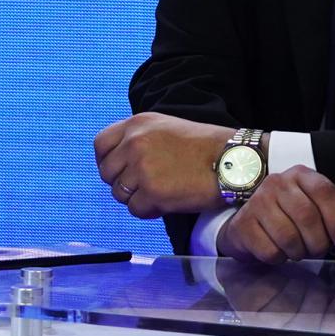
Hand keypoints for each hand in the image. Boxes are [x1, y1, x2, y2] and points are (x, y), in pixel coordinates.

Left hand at [91, 112, 229, 217]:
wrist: (233, 161)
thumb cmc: (205, 146)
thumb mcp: (166, 127)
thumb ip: (139, 138)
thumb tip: (119, 160)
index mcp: (137, 124)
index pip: (101, 144)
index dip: (107, 162)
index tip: (118, 171)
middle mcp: (134, 143)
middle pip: (107, 173)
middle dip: (122, 183)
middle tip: (143, 187)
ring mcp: (142, 168)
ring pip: (120, 194)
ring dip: (136, 198)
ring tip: (160, 193)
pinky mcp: (153, 193)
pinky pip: (135, 210)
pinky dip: (148, 211)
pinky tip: (167, 202)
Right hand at [217, 166, 334, 264]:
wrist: (252, 224)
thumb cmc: (290, 217)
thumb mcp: (320, 212)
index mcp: (301, 176)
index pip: (324, 191)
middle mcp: (277, 183)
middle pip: (307, 216)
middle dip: (318, 242)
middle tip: (318, 249)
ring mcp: (257, 202)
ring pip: (288, 236)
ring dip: (298, 252)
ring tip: (298, 249)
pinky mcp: (244, 223)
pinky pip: (270, 250)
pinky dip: (279, 258)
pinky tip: (278, 250)